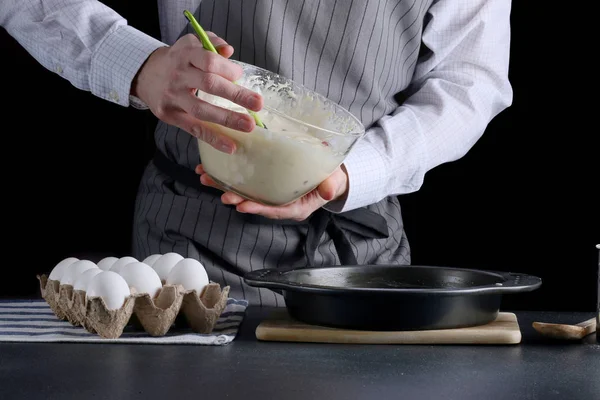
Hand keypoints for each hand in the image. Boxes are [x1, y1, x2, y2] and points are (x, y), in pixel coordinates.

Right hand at [131, 33, 262, 153]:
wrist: (145, 74)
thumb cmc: (177, 60)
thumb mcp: (192, 44)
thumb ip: (212, 43)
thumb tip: (229, 51)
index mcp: (186, 55)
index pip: (209, 61)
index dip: (227, 69)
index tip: (240, 76)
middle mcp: (178, 75)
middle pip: (209, 85)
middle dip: (236, 95)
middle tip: (258, 104)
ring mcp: (173, 97)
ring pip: (202, 110)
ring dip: (227, 119)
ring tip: (249, 125)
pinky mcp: (170, 116)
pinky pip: (194, 129)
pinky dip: (213, 139)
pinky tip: (230, 146)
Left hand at [195, 165, 348, 220]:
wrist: (327, 173)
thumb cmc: (329, 178)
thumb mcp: (333, 180)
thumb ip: (330, 186)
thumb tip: (328, 190)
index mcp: (295, 207)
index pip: (275, 210)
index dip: (258, 209)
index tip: (243, 206)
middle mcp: (279, 203)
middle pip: (255, 203)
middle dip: (237, 198)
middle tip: (222, 195)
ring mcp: (270, 193)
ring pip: (245, 192)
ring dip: (224, 185)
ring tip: (207, 178)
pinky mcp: (263, 182)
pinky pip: (244, 180)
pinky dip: (227, 174)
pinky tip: (212, 168)